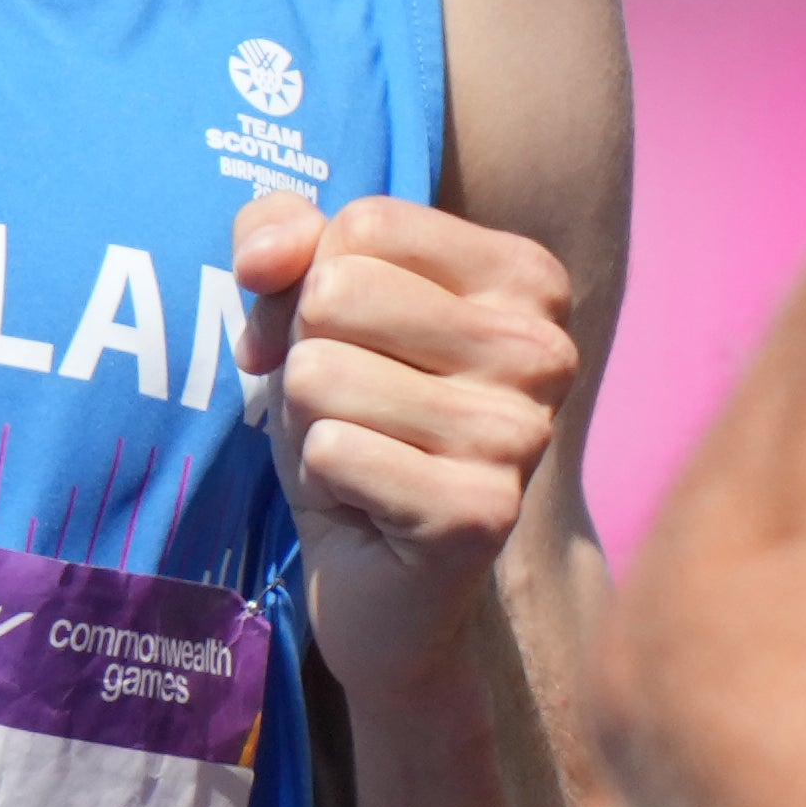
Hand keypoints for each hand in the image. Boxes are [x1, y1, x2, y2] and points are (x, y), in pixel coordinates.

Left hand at [234, 193, 579, 670]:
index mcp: (526, 278)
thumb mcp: (308, 307)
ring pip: (321, 372)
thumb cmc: (357, 421)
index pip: (366, 225)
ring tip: (364, 458)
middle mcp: (543, 348)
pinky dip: (323, 480)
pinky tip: (369, 506)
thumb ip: (280, 236)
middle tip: (354, 412)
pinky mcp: (480, 512)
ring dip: (313, 424)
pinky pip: (330, 450)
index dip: (313, 284)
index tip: (345, 342)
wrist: (383, 581)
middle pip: (337, 290)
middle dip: (309, 356)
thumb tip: (263, 258)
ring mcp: (520, 434)